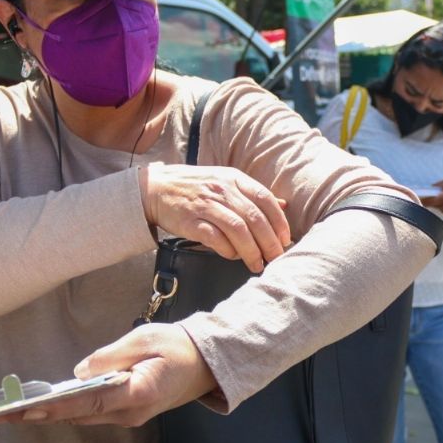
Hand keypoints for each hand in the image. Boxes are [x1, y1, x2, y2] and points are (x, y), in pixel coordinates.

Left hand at [0, 323, 216, 427]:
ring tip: (16, 409)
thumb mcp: (144, 339)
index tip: (23, 409)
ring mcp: (130, 416)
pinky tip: (50, 404)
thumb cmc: (180, 346)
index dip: (53, 407)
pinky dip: (71, 408)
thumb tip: (80, 371)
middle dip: (40, 414)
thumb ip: (110, 356)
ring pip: (84, 416)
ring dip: (52, 413)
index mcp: (137, 393)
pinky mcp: (129, 412)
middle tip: (2, 413)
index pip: (87, 403)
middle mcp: (131, 412)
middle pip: (79, 415)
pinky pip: (94, 413)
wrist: (207, 362)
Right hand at [140, 164, 290, 271]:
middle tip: (276, 258)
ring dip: (252, 251)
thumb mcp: (227, 181)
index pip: (265, 198)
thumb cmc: (197, 187)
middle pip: (254, 218)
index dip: (279, 221)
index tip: (285, 240)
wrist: (157, 188)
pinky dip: (228, 251)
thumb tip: (284, 206)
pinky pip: (215, 239)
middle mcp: (222, 190)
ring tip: (258, 264)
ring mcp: (206, 205)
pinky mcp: (190, 221)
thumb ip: (254, 194)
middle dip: (269, 242)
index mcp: (234, 178)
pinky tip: (233, 257)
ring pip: (238, 230)